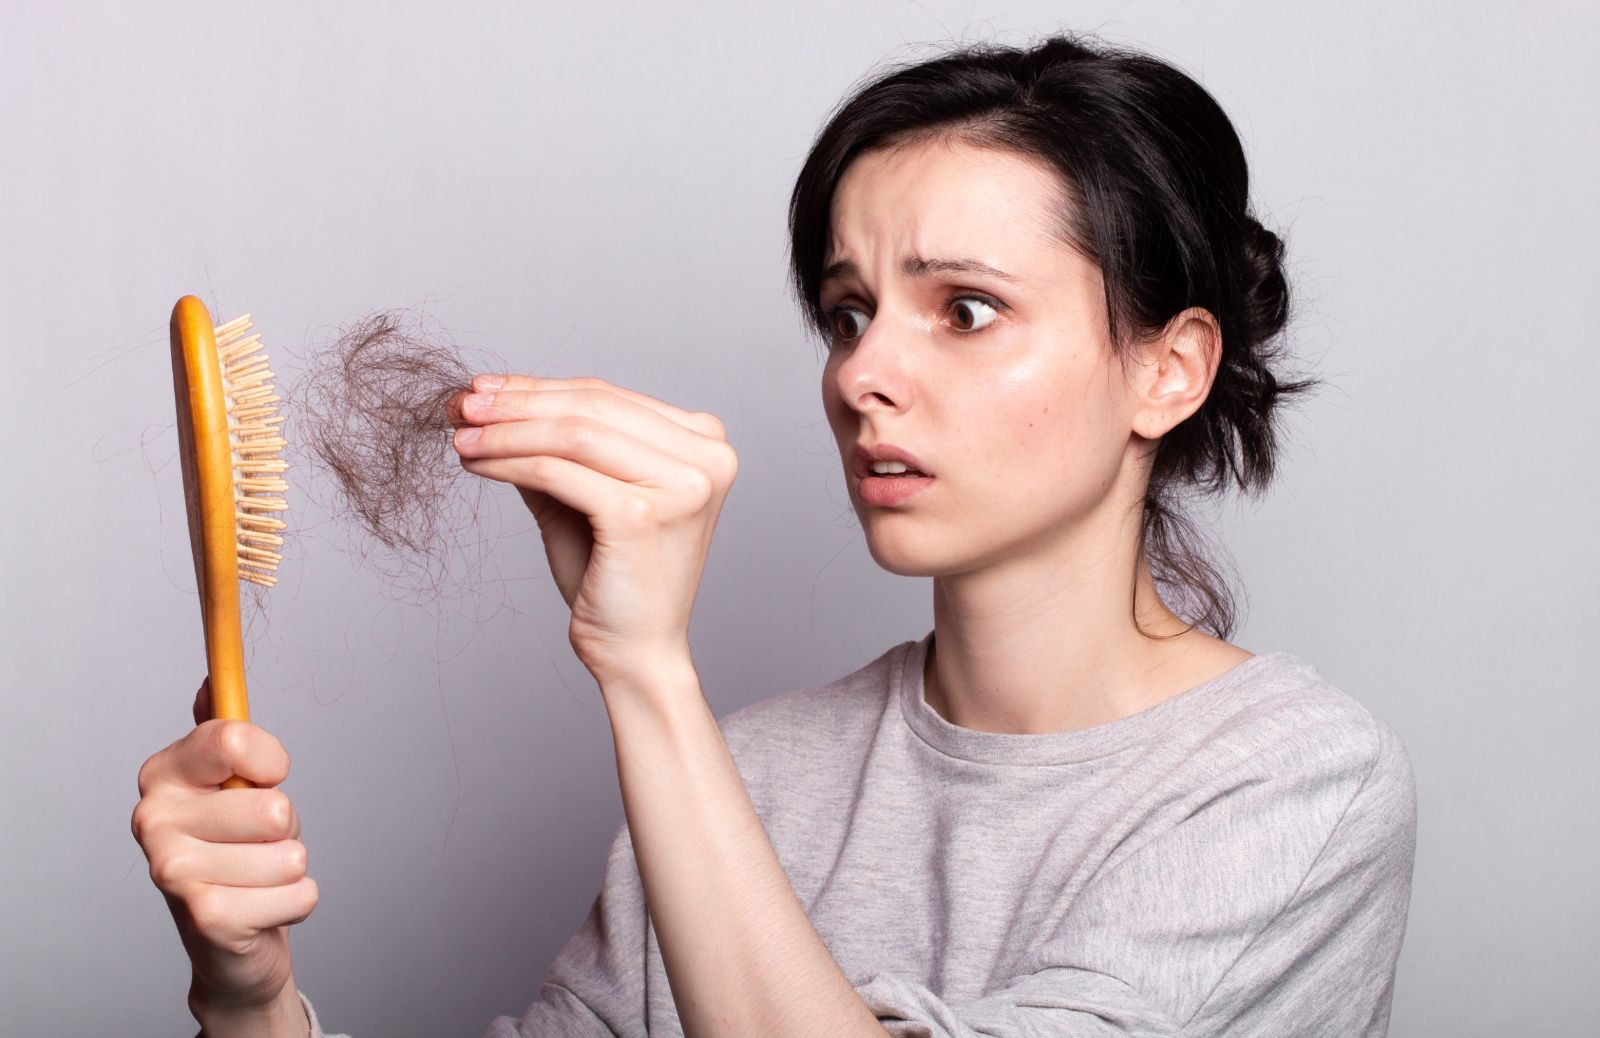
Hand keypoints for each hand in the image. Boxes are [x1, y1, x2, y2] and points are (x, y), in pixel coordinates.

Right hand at [131, 678, 317, 1019]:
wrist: (230, 938)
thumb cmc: (238, 848)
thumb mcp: (231, 783)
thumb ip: (222, 733)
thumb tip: (210, 679)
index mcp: (162, 774)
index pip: (232, 739)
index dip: (270, 760)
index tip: (266, 777)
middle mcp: (154, 820)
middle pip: (273, 806)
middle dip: (286, 828)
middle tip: (256, 843)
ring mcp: (173, 872)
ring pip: (291, 853)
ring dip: (290, 867)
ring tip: (258, 876)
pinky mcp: (207, 919)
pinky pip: (300, 893)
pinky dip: (296, 903)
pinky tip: (262, 909)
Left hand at [451, 374, 736, 683]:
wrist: (636, 649)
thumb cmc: (615, 576)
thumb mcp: (584, 493)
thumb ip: (554, 445)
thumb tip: (490, 401)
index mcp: (705, 443)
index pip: (607, 397)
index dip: (538, 387)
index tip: (483, 390)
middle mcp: (706, 458)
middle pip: (591, 407)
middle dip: (517, 403)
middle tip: (460, 406)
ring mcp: (682, 486)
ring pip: (573, 433)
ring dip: (506, 431)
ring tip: (461, 435)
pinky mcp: (644, 514)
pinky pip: (558, 472)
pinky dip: (509, 463)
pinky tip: (476, 464)